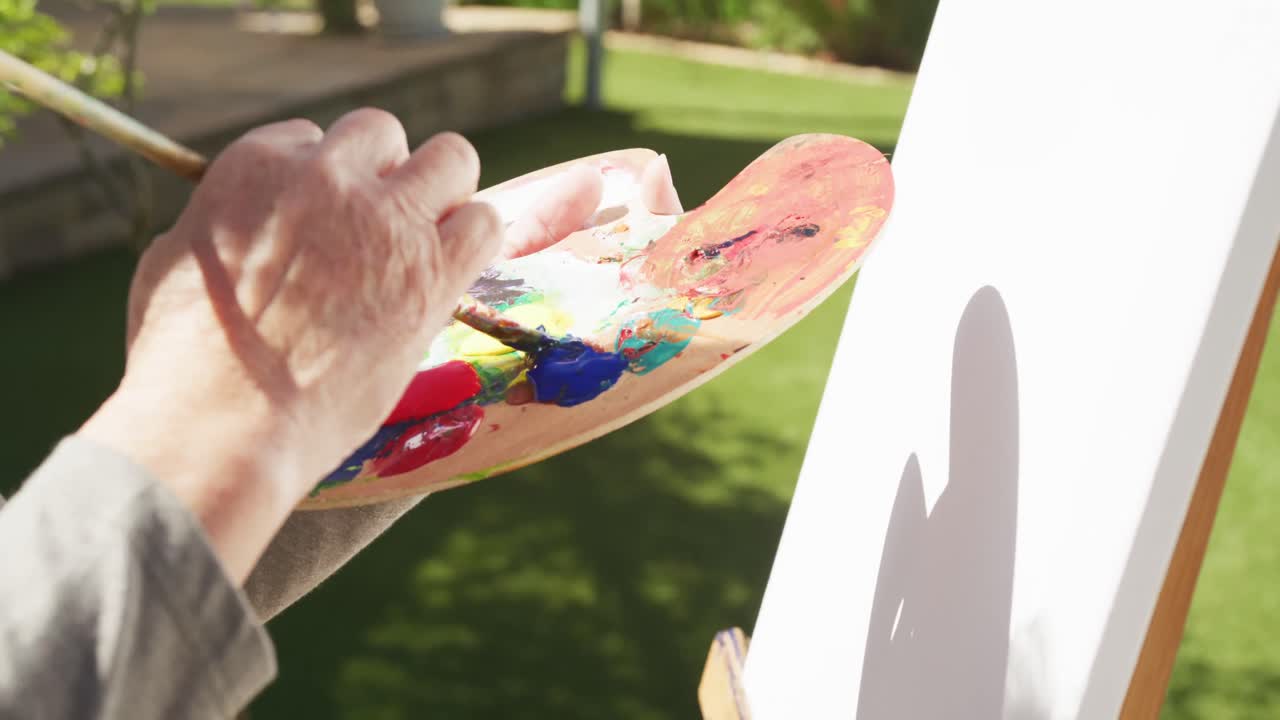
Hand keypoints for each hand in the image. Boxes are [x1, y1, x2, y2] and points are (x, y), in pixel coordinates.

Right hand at [80, 109, 502, 581]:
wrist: (226, 425)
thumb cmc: (185, 362)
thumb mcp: (175, 263)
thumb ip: (219, 224)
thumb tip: (234, 221)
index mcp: (256, 166)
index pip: (314, 139)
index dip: (327, 183)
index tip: (327, 222)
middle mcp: (325, 177)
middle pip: (383, 136)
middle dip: (386, 175)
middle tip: (381, 229)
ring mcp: (386, 221)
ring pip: (450, 160)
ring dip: (444, 194)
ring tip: (427, 242)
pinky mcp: (432, 271)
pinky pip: (484, 222)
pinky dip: (475, 240)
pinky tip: (452, 273)